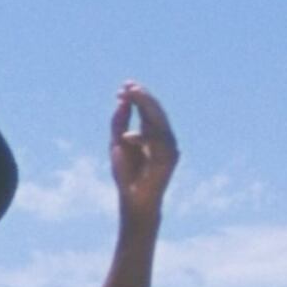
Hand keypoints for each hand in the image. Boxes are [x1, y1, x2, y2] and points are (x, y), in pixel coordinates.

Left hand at [106, 83, 177, 221]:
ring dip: (147, 107)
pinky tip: (127, 137)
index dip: (137, 96)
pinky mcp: (170, 159)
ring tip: (132, 96)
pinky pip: (159, 143)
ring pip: (160, 121)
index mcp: (151, 131)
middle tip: (129, 87)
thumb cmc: (126, 172)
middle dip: (143, 97)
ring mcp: (168, 147)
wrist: (133, 199)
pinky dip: (144, 138)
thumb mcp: (117, 143)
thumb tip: (122, 100)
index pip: (147, 109)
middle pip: (155, 111)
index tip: (123, 87)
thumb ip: (119, 122)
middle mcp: (163, 136)